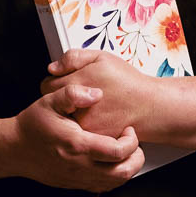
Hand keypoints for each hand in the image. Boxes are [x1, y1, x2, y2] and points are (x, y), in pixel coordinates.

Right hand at [2, 54, 146, 190]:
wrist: (12, 149)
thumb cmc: (31, 125)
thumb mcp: (49, 101)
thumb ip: (73, 94)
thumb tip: (96, 93)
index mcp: (77, 145)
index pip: (118, 152)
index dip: (132, 141)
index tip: (129, 129)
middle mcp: (79, 166)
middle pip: (123, 173)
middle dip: (136, 157)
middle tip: (132, 142)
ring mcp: (78, 178)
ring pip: (116, 183)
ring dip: (127, 168)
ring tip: (124, 151)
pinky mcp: (75, 184)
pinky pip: (103, 187)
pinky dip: (114, 177)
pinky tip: (111, 162)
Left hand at [40, 49, 158, 142]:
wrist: (148, 107)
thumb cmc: (127, 82)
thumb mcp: (101, 58)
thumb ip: (73, 58)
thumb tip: (53, 67)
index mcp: (74, 84)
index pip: (47, 85)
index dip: (56, 81)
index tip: (66, 81)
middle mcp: (74, 107)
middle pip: (53, 104)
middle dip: (61, 98)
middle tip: (77, 94)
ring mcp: (82, 125)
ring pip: (63, 120)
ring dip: (69, 113)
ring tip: (86, 106)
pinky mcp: (91, 139)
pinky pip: (76, 132)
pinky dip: (80, 126)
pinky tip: (93, 118)